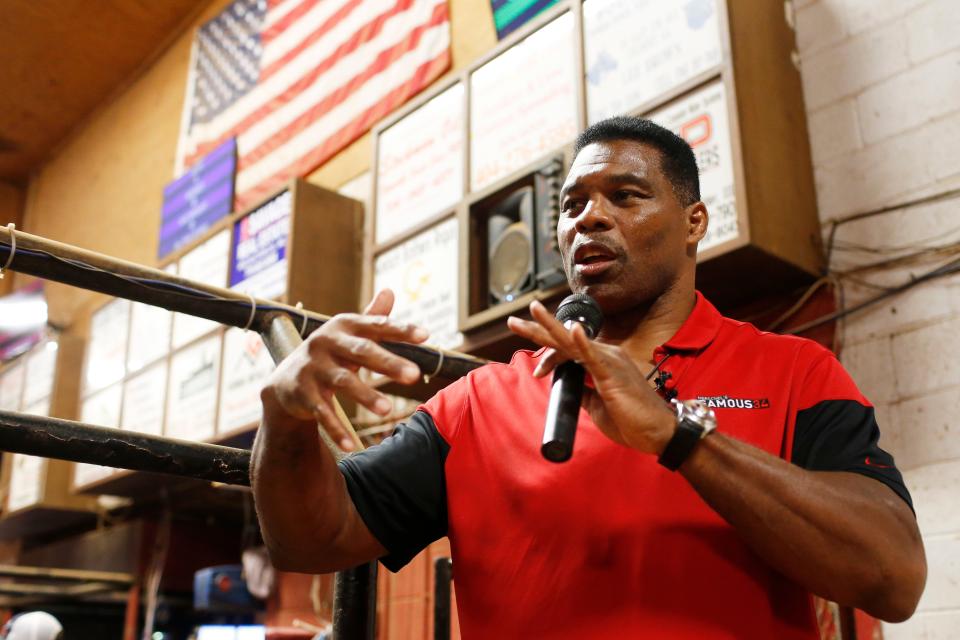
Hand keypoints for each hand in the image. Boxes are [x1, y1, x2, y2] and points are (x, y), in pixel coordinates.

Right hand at [260, 289, 427, 450]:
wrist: (285, 380)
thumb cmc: (329, 354)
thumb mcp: (348, 335)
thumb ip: (372, 317)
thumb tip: (390, 290)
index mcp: (343, 326)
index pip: (376, 326)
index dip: (400, 330)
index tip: (426, 336)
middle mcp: (326, 342)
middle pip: (361, 352)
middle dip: (388, 363)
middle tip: (415, 375)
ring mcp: (312, 368)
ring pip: (342, 382)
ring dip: (365, 396)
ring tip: (387, 411)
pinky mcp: (302, 392)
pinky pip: (322, 412)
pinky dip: (337, 429)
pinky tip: (354, 445)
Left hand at [507, 300, 674, 454]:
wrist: (658, 433)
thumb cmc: (632, 420)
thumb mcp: (597, 406)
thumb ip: (582, 391)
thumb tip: (565, 383)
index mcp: (601, 362)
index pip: (568, 351)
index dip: (548, 357)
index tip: (537, 371)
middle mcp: (605, 355)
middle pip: (565, 338)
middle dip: (538, 328)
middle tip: (513, 320)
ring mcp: (609, 361)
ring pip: (573, 341)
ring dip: (550, 326)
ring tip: (532, 311)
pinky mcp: (614, 373)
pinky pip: (595, 355)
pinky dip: (583, 342)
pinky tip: (573, 329)